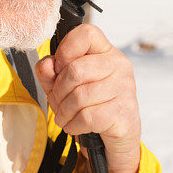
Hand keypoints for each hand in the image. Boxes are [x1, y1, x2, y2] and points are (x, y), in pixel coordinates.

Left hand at [35, 24, 141, 172]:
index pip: (85, 34)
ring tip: (65, 116)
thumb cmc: (91, 106)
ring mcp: (125, 88)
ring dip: (64, 112)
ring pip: (79, 96)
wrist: (116, 138)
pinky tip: (75, 126)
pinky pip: (87, 116)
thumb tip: (47, 65)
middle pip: (75, 70)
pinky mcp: (123, 113)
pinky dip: (74, 125)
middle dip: (58, 91)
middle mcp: (119, 65)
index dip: (65, 50)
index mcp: (106, 52)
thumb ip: (51, 72)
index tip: (59, 68)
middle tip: (58, 102)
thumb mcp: (65, 86)